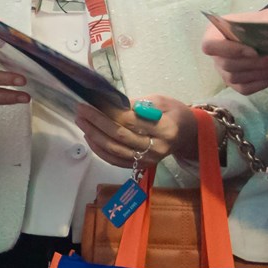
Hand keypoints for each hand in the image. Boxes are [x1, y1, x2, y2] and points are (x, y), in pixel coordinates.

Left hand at [75, 96, 197, 169]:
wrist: (187, 134)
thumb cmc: (173, 113)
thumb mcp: (160, 101)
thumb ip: (136, 104)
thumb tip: (108, 103)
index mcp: (165, 128)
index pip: (130, 121)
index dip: (108, 112)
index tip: (92, 102)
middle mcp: (157, 148)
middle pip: (119, 136)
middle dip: (96, 122)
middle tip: (81, 110)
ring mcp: (149, 160)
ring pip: (114, 150)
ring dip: (93, 135)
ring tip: (81, 121)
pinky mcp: (141, 166)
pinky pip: (115, 160)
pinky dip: (99, 149)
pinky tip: (89, 136)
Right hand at [200, 7, 267, 94]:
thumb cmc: (266, 22)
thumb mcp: (266, 18)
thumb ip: (265, 26)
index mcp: (215, 33)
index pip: (210, 46)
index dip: (230, 51)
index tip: (253, 51)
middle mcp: (216, 54)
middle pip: (227, 64)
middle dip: (254, 64)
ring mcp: (223, 70)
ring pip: (235, 78)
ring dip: (260, 74)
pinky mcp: (234, 82)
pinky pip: (243, 88)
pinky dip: (260, 84)